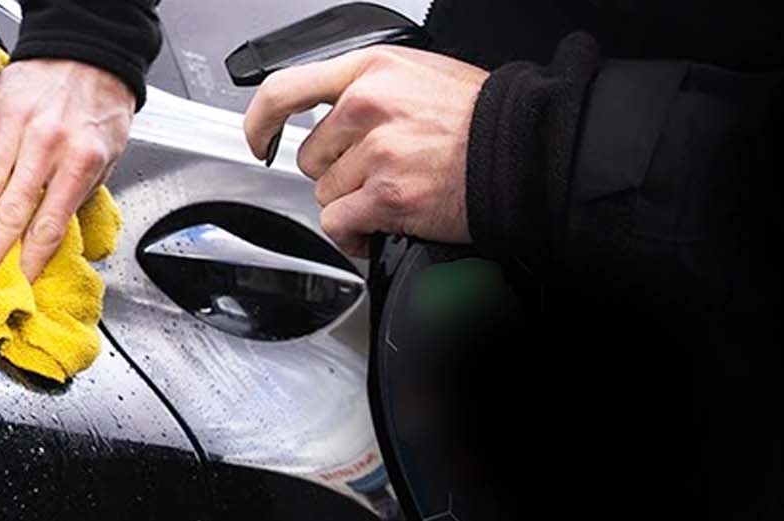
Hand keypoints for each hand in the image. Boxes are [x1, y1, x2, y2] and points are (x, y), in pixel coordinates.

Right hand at [0, 58, 135, 296]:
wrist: (89, 54)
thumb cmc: (101, 107)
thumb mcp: (109, 156)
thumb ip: (80, 194)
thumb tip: (50, 235)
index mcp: (81, 162)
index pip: (49, 225)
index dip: (30, 259)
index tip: (16, 284)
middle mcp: (46, 146)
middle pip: (10, 213)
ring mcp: (16, 126)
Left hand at [243, 46, 488, 256]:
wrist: (524, 151)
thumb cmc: (480, 119)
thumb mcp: (419, 76)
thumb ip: (369, 90)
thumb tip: (332, 116)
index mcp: (371, 69)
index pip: (286, 89)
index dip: (261, 121)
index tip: (259, 140)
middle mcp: (367, 104)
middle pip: (311, 155)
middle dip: (338, 172)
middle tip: (380, 171)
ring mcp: (375, 150)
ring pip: (326, 192)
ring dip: (353, 202)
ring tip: (394, 192)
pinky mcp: (385, 194)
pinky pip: (339, 223)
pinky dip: (353, 235)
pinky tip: (375, 229)